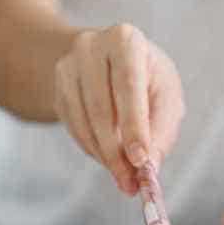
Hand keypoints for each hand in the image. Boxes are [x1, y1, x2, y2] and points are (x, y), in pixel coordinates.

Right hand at [53, 24, 184, 193]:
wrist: (111, 62)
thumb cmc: (148, 80)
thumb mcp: (166, 98)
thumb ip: (161, 132)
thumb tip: (149, 171)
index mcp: (125, 41)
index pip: (128, 86)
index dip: (134, 126)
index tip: (140, 161)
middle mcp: (91, 47)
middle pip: (100, 108)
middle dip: (116, 152)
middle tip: (130, 183)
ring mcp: (68, 68)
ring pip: (83, 123)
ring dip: (104, 157)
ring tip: (124, 179)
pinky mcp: (58, 90)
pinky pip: (74, 129)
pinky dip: (93, 151)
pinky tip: (109, 160)